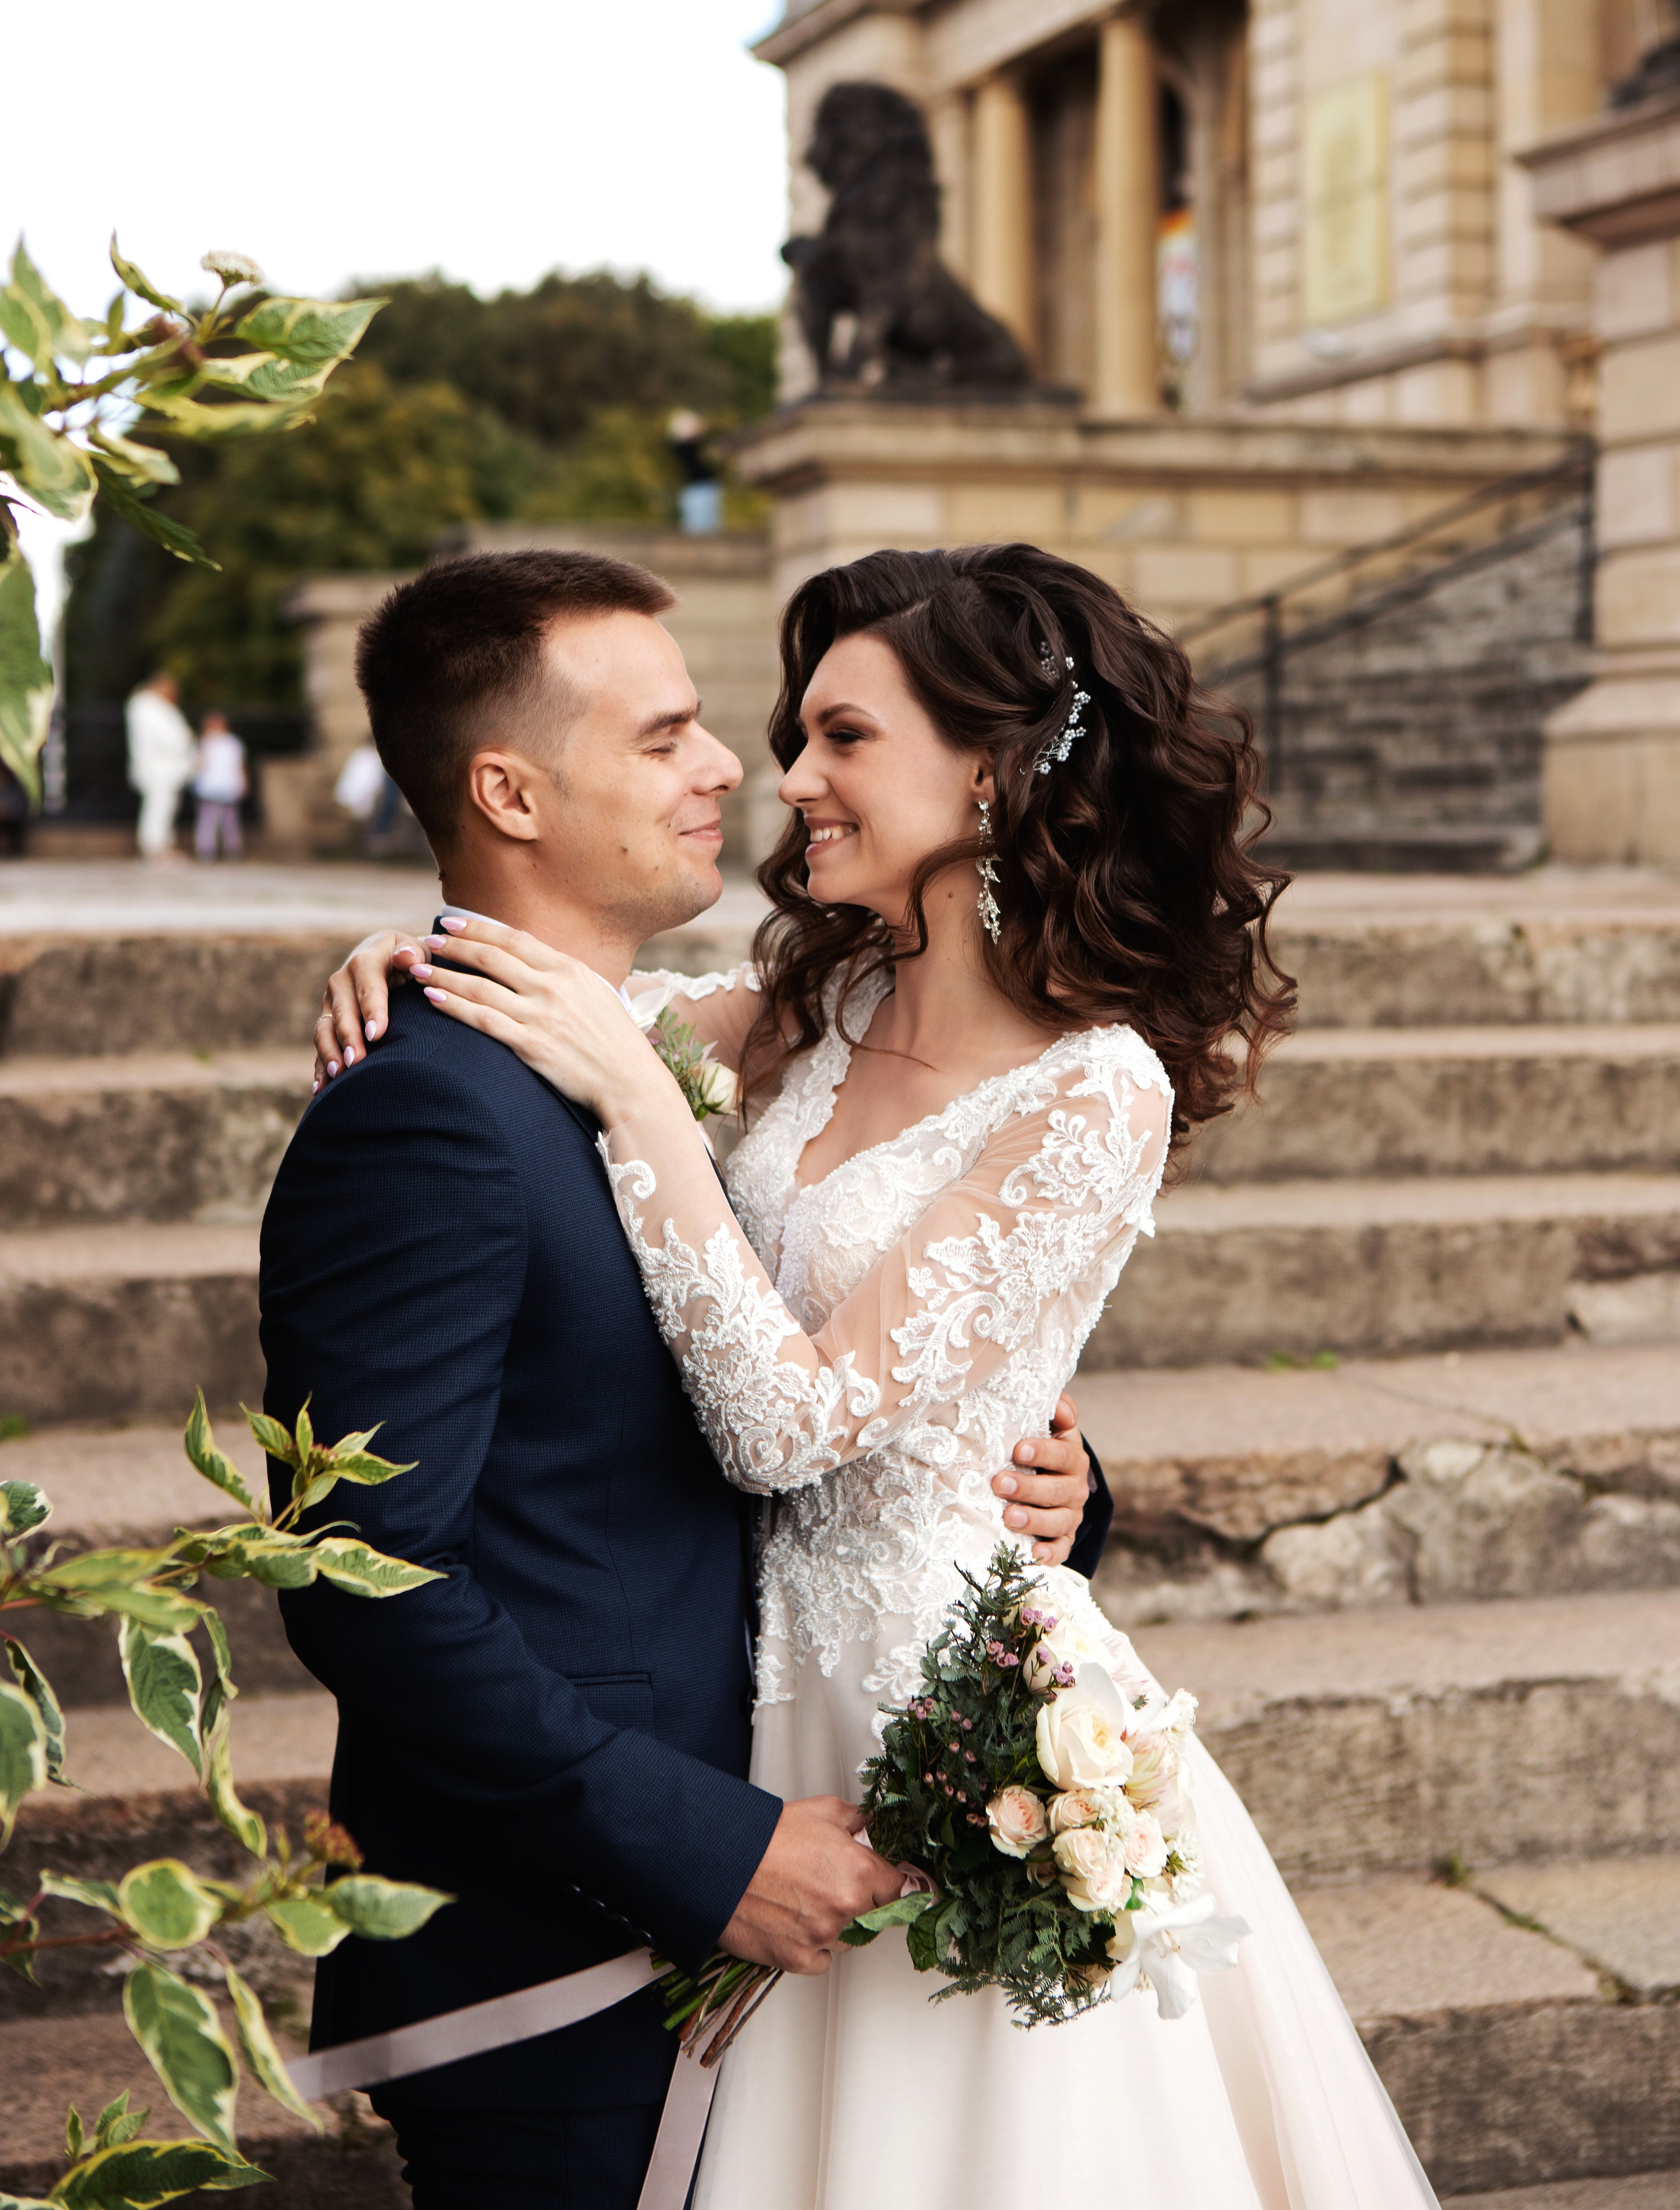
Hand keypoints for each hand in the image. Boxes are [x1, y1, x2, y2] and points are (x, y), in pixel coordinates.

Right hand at [313, 928, 424, 1088]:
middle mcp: (342, 982)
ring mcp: (332, 1003)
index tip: (377, 1034)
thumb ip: (414, 952)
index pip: (368, 984)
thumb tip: (406, 957)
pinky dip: (320, 1066)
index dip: (371, 1009)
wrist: (386, 959)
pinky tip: (321, 1088)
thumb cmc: (411, 959)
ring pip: (325, 1029)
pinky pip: (321, 1045)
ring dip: (329, 1052)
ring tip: (338, 1075)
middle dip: (348, 1037)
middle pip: (343, 1011)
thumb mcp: (417, 949)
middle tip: (356, 1061)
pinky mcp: (328, 1021)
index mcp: (366, 961)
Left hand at [410, 916, 668, 1123]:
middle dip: (453, 946)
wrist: (630, 1081)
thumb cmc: (615, 1040)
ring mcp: (540, 1016)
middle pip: (491, 958)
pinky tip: (434, 999)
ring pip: (480, 987)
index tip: (450, 923)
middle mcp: (552, 987)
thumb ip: (563, 976)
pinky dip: (454, 1007)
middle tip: (427, 942)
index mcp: (569, 969)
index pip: (514, 939)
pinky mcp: (531, 1046)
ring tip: (418, 970)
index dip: (478, 928)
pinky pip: (483, 1021)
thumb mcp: (595, 993)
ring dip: (444, 976)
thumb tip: (534, 963)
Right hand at [718, 1796, 905, 1974]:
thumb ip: (857, 1819)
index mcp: (860, 1871)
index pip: (898, 1889)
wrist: (720, 1861)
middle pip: (875, 1916)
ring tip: (806, 1901)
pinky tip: (795, 1923)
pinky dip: (813, 1947)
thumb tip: (871, 1826)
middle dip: (860, 1903)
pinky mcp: (798, 1959)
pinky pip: (822, 1961)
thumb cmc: (766, 1836)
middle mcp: (847, 1908)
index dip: (886, 1882)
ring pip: (849, 1940)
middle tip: (831, 1886)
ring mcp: (823, 1937)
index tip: (880, 1883)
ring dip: (837, 1926)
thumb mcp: (822, 1810)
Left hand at [990, 1392, 1090, 1566]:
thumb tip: (1059, 1406)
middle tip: (999, 1483)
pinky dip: (1050, 1553)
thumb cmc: (1035, 1448)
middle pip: (1058, 1489)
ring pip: (1058, 1520)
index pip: (1064, 1454)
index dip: (1043, 1452)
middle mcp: (1075, 1487)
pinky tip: (1034, 1553)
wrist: (1048, 1478)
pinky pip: (1061, 1550)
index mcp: (1071, 1457)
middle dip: (1028, 1487)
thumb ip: (1056, 1411)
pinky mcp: (1063, 1539)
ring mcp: (1070, 1515)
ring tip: (1008, 1517)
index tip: (1018, 1449)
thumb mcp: (1047, 1426)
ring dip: (1034, 1520)